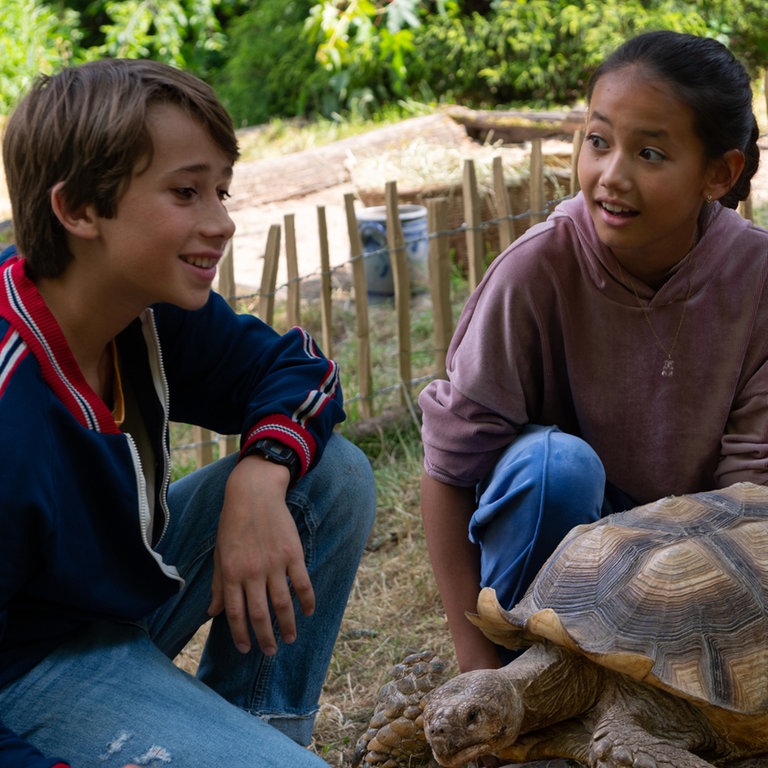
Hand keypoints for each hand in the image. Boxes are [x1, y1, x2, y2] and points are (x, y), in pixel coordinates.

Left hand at [207, 455, 314, 654]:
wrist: (254, 493)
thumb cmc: (232, 522)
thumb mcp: (219, 553)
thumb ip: (218, 584)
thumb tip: (211, 613)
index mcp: (231, 572)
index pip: (235, 613)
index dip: (240, 634)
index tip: (246, 649)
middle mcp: (252, 571)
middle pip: (259, 613)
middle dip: (265, 637)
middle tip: (270, 652)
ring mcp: (274, 563)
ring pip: (282, 603)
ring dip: (287, 625)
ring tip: (290, 639)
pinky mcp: (292, 553)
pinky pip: (302, 583)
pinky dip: (307, 600)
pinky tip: (308, 612)